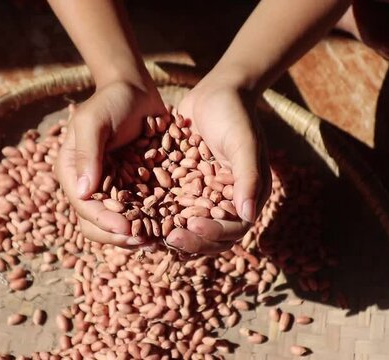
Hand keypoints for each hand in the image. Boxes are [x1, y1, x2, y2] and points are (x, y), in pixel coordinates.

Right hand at [56, 78, 166, 247]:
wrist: (138, 91)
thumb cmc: (112, 101)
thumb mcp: (94, 121)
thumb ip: (87, 153)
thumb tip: (84, 193)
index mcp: (73, 173)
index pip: (84, 207)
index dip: (104, 221)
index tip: (126, 227)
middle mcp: (90, 186)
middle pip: (97, 224)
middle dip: (119, 236)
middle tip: (145, 241)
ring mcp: (114, 190)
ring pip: (119, 225)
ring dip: (136, 235)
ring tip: (158, 240)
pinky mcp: (135, 189)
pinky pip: (141, 212)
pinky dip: (153, 222)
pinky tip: (170, 226)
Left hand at [165, 69, 271, 253]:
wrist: (217, 91)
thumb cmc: (236, 114)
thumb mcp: (244, 143)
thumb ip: (248, 178)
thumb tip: (249, 216)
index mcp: (247, 197)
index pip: (233, 229)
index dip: (214, 234)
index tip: (192, 227)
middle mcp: (226, 202)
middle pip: (210, 237)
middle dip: (191, 241)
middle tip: (168, 239)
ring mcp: (203, 196)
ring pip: (189, 227)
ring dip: (173, 234)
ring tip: (153, 235)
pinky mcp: (184, 188)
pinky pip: (171, 208)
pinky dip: (159, 216)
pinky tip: (139, 217)